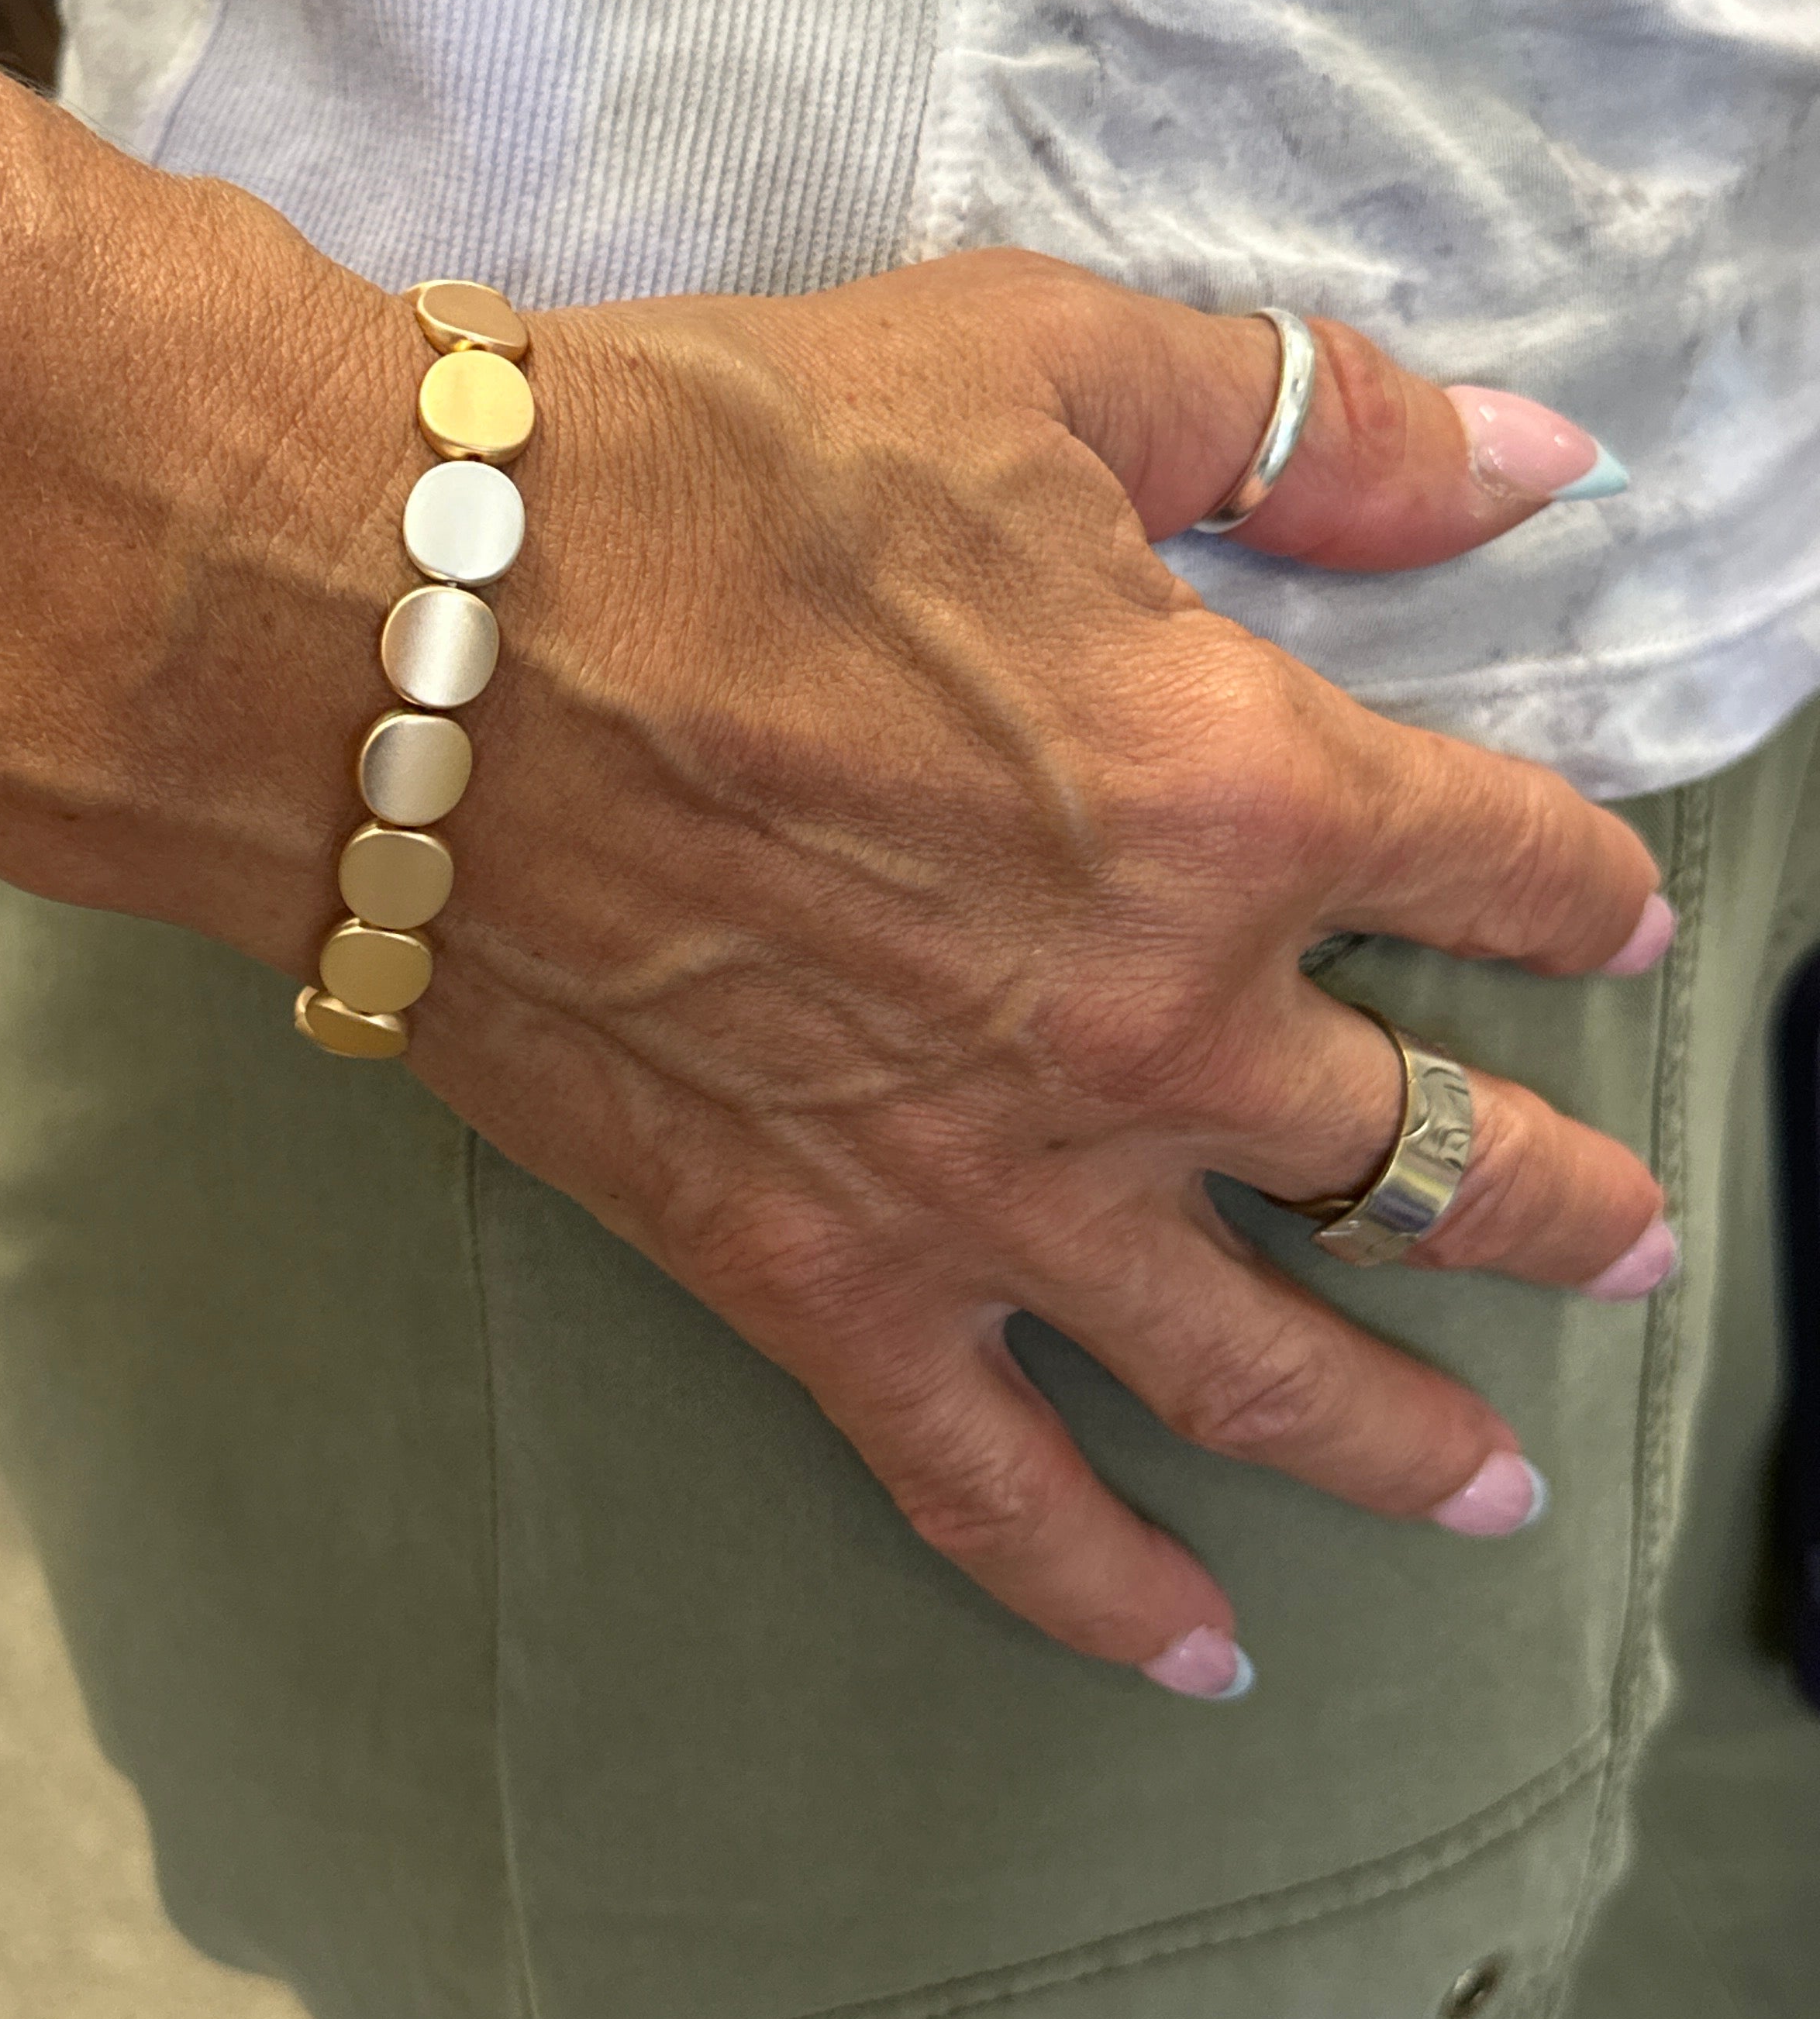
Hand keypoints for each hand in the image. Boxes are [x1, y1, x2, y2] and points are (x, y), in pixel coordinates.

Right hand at [389, 250, 1666, 1691]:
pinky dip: (1103, 1586)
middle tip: (1623, 1242)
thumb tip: (1532, 462)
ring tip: (1493, 1485)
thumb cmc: (705, 475)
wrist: (395, 641)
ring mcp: (996, 1186)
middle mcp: (1162, 1028)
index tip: (1598, 912)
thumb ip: (1309, 421)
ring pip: (1267, 1368)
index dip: (1572, 886)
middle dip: (1555, 1204)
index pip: (1501, 862)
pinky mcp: (821, 1279)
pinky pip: (994, 1489)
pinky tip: (1199, 1651)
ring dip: (1407, 1438)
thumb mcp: (1035, 367)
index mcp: (1241, 792)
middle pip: (1430, 1159)